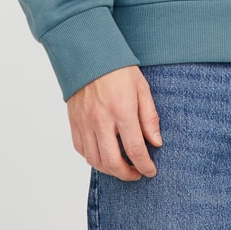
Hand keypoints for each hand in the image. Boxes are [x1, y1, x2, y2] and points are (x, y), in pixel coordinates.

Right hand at [67, 66, 162, 180]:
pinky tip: (103, 155)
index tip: (150, 171)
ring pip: (94, 160)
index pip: (135, 149)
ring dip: (110, 170)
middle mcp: (101, 120)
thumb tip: (156, 143)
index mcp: (122, 110)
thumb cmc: (119, 70)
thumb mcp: (142, 89)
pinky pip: (81, 149)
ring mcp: (85, 122)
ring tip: (122, 167)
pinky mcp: (74, 122)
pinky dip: (92, 158)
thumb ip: (149, 117)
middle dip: (127, 174)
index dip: (144, 166)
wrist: (90, 55)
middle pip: (112, 162)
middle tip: (137, 173)